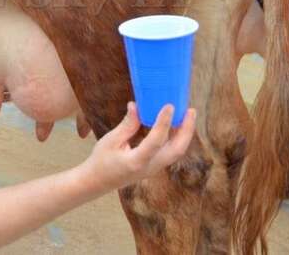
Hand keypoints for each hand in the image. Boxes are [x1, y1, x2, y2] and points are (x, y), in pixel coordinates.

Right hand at [79, 102, 195, 193]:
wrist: (97, 182)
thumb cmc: (101, 160)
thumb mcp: (110, 140)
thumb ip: (127, 124)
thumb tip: (136, 105)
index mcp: (137, 161)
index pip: (156, 141)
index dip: (164, 122)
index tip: (169, 105)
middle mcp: (150, 167)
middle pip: (177, 150)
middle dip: (187, 130)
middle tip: (191, 110)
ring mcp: (154, 169)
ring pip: (177, 152)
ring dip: (184, 134)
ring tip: (187, 115)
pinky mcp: (154, 167)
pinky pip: (170, 152)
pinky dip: (176, 138)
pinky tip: (174, 125)